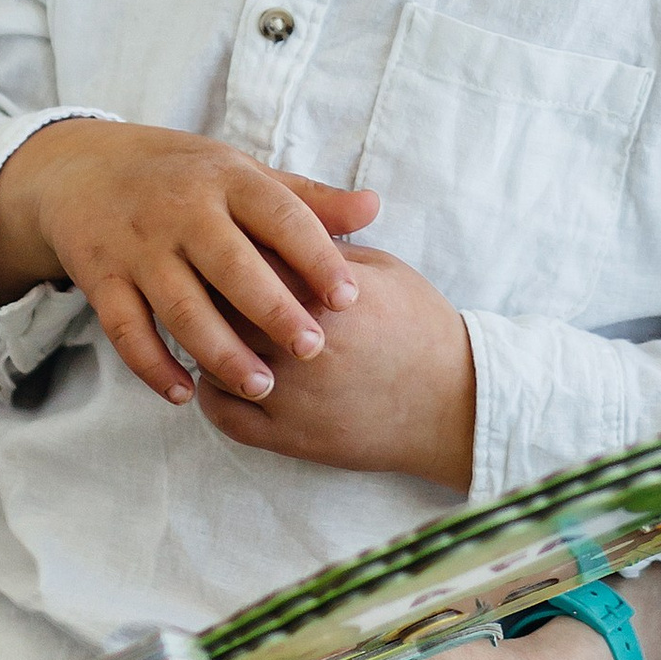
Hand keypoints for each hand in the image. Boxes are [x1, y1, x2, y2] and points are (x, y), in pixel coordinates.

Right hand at [0, 120, 376, 409]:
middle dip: (273, 310)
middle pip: (231, 266)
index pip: (279, 215)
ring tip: (262, 385)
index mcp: (225, 179)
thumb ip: (307, 199)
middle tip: (314, 350)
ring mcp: (136, 246)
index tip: (351, 298)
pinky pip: (126, 330)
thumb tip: (375, 207)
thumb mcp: (241, 174)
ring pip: (180, 306)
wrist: (81, 169)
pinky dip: (153, 366)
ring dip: (220, 350)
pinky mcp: (100, 278)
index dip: (316, 255)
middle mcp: (180, 209)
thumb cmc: (184, 177)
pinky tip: (185, 394)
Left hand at [201, 240, 474, 487]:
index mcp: (321, 292)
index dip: (231, 245)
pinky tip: (224, 377)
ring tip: (216, 330)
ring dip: (208, 343)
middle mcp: (297, 341)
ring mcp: (289, 393)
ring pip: (214, 359)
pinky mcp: (287, 437)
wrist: (453, 404)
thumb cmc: (420, 327)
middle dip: (212, 291)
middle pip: (221, 305)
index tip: (225, 241)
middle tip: (207, 281)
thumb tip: (274, 222)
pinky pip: (223, 415)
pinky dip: (213, 394)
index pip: (248, 256)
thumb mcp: (380, 269)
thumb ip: (323, 246)